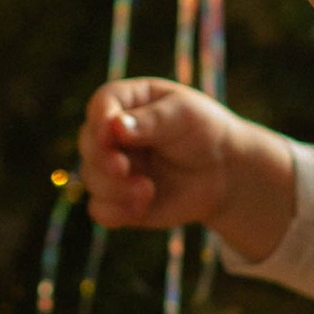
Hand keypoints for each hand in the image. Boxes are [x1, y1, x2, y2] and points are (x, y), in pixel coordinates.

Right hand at [79, 77, 296, 256]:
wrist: (225, 172)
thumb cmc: (205, 132)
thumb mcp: (184, 115)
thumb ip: (152, 121)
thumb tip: (114, 127)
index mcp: (127, 102)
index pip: (102, 104)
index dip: (100, 119)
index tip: (110, 135)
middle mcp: (113, 134)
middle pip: (88, 143)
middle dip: (103, 159)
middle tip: (123, 168)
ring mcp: (113, 167)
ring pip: (91, 178)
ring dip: (114, 188)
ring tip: (147, 190)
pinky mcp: (119, 199)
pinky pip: (100, 210)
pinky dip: (115, 212)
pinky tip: (141, 208)